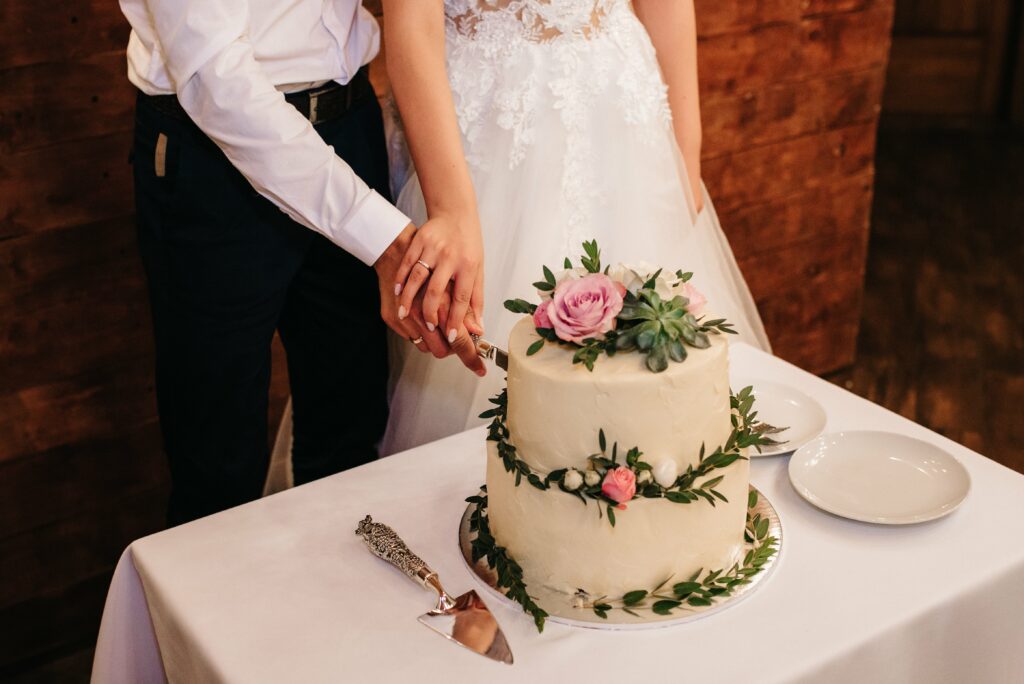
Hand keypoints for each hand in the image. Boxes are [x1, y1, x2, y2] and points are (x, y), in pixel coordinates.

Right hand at [375, 224, 485, 375]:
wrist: (455, 212)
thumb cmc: (468, 243)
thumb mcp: (478, 268)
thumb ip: (476, 298)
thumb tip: (479, 326)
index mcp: (468, 265)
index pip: (462, 297)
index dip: (457, 319)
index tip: (452, 337)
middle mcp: (450, 256)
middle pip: (437, 290)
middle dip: (431, 313)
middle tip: (428, 328)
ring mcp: (433, 247)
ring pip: (417, 277)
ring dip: (410, 298)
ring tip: (405, 314)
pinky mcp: (419, 240)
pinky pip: (407, 263)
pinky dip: (401, 279)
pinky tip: (398, 292)